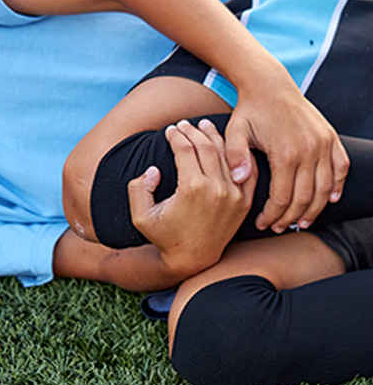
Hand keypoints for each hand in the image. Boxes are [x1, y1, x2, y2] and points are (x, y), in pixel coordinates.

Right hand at [128, 119, 256, 279]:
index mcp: (192, 188)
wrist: (193, 260)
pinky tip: (228, 145)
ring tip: (204, 126)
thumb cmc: (165, 237)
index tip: (170, 131)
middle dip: (193, 131)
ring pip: (226, 154)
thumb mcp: (140, 216)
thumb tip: (152, 170)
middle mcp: (216, 189)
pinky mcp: (245, 202)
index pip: (184, 149)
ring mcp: (234, 195)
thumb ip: (138, 189)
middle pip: (206, 146)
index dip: (176, 136)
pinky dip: (237, 154)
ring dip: (214, 136)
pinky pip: (246, 170)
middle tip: (184, 125)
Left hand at [223, 80, 348, 232]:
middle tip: (279, 228)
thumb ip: (235, 157)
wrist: (269, 84)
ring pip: (325, 188)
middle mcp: (309, 150)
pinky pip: (341, 167)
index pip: (282, 198)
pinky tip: (330, 199)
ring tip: (302, 222)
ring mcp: (323, 143)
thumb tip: (240, 180)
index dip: (272, 216)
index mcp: (285, 153)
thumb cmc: (249, 111)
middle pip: (304, 197)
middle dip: (291, 218)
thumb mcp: (235, 132)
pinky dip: (337, 185)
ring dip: (315, 209)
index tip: (263, 224)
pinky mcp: (330, 137)